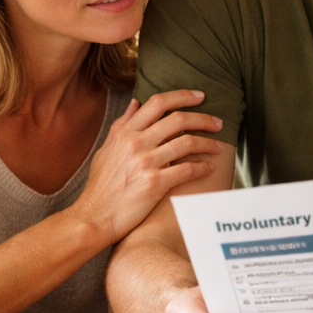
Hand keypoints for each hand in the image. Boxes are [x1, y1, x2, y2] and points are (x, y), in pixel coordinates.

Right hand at [76, 90, 223, 244]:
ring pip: (186, 143)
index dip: (182, 96)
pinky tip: (209, 168)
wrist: (94, 217)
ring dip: (208, 143)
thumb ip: (122, 124)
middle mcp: (135, 143)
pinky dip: (202, 168)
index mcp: (125, 132)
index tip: (200, 96)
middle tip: (218, 123)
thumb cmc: (101, 185)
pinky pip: (186, 170)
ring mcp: (145, 163)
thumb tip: (135, 102)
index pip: (157, 102)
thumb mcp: (106, 148)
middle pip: (178, 119)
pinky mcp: (154, 183)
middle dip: (203, 118)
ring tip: (219, 147)